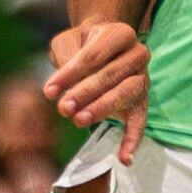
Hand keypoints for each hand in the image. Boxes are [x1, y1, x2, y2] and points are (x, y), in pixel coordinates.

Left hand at [44, 19, 148, 156]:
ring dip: (102, 110)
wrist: (102, 46)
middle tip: (63, 108)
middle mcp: (138, 54)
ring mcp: (142, 78)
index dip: (70, 74)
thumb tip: (60, 88)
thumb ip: (65, 57)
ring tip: (79, 120)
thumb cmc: (82, 44)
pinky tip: (124, 159)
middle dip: (85, 93)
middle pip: (111, 75)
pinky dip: (132, 141)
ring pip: (125, 95)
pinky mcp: (143, 102)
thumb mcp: (67, 41)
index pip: (93, 55)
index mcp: (120, 33)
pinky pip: (140, 122)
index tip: (49, 91)